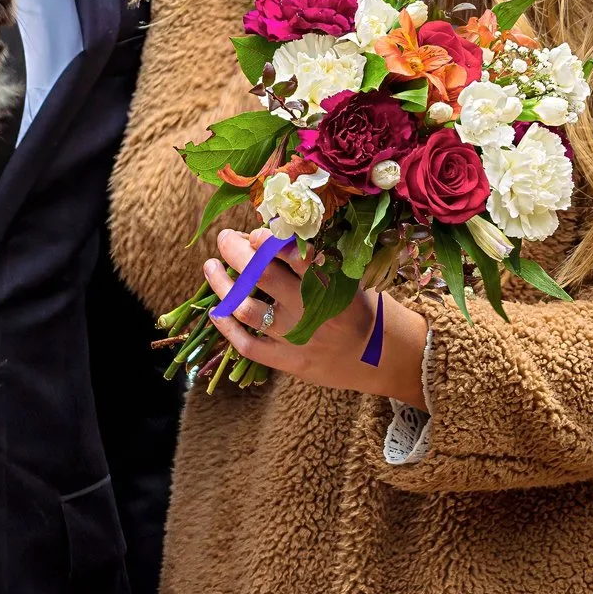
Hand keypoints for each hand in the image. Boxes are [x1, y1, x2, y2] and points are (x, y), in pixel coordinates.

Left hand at [203, 228, 427, 408]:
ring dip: (223, 286)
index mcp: (329, 283)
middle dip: (236, 252)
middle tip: (225, 238)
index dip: (268, 242)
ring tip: (210, 266)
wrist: (382, 357)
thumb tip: (271, 234)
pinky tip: (214, 311)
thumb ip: (315, 260)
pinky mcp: (288, 362)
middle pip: (262, 276)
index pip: (294, 257)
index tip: (253, 231)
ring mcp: (296, 339)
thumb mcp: (349, 277)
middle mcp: (310, 310)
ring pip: (247, 309)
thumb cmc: (363, 308)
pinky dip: (227, 328)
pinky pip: (249, 346)